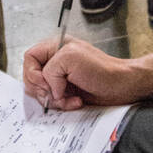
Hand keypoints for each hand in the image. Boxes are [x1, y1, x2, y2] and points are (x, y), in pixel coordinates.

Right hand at [23, 36, 137, 109]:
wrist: (122, 86)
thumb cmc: (103, 69)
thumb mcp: (70, 58)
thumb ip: (50, 70)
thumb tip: (49, 88)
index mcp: (55, 47)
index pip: (30, 58)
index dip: (32, 72)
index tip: (45, 82)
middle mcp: (56, 62)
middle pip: (32, 77)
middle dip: (43, 89)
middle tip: (57, 92)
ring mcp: (61, 78)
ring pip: (42, 92)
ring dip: (54, 99)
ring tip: (69, 97)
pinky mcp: (67, 92)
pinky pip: (54, 102)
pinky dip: (63, 104)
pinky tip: (75, 101)